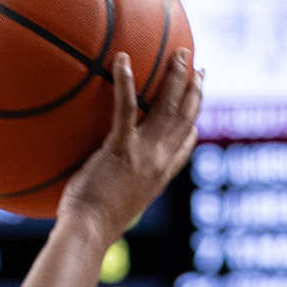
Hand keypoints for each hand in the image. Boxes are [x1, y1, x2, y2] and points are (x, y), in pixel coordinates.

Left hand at [57, 51, 202, 245]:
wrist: (88, 233)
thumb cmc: (91, 227)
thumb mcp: (116, 208)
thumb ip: (118, 190)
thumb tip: (102, 186)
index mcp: (160, 175)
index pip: (186, 144)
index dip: (193, 121)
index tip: (196, 104)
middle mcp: (160, 161)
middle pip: (187, 117)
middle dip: (196, 89)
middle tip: (197, 66)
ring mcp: (143, 152)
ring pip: (169, 106)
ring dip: (177, 76)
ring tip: (179, 52)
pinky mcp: (120, 147)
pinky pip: (126, 107)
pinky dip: (126, 81)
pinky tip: (122, 59)